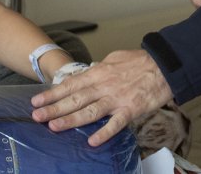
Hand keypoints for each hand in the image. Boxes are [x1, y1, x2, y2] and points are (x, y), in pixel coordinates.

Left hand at [30, 50, 172, 146]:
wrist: (164, 66)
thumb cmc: (139, 62)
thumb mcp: (114, 59)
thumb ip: (99, 68)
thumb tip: (87, 73)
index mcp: (98, 73)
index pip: (70, 84)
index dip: (52, 93)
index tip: (36, 101)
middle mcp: (104, 86)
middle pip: (75, 98)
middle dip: (54, 108)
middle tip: (37, 116)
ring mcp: (117, 98)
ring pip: (90, 111)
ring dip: (71, 120)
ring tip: (55, 127)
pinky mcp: (131, 109)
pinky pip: (116, 123)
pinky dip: (104, 133)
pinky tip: (92, 141)